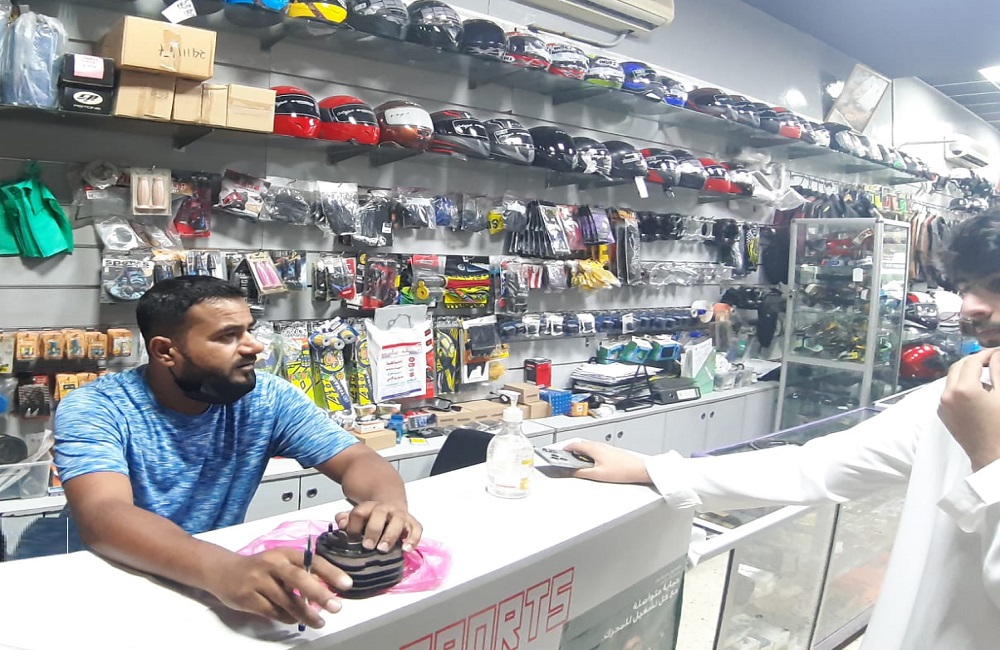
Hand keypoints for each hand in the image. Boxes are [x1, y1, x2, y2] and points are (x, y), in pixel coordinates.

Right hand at [208, 548, 351, 628]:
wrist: (223, 571)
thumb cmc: (260, 567)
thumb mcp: (280, 563)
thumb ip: (300, 573)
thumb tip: (326, 589)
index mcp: (284, 553)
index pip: (312, 560)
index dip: (330, 572)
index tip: (346, 584)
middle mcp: (272, 564)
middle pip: (299, 578)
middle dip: (319, 594)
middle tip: (336, 607)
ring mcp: (259, 580)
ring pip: (287, 600)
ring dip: (306, 614)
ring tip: (319, 622)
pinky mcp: (248, 597)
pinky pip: (273, 612)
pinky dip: (286, 618)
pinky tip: (294, 620)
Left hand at [335, 501, 422, 552]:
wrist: (391, 506)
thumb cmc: (371, 519)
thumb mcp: (357, 518)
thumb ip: (346, 520)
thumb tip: (342, 524)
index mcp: (369, 507)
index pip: (359, 512)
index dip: (354, 526)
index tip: (352, 540)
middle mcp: (385, 508)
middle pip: (379, 514)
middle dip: (373, 530)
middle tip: (367, 546)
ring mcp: (400, 515)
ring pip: (398, 520)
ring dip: (390, 535)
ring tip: (383, 549)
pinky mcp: (412, 523)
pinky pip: (416, 529)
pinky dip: (413, 539)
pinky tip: (406, 549)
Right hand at [564, 441, 651, 484]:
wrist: (638, 469)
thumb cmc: (622, 470)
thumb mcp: (597, 474)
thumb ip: (582, 472)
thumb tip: (571, 471)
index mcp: (594, 448)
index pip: (575, 445)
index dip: (566, 449)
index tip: (559, 453)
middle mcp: (599, 445)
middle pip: (582, 445)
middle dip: (573, 451)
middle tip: (567, 459)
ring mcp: (606, 447)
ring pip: (589, 447)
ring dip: (582, 452)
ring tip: (578, 462)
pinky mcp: (611, 451)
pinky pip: (596, 450)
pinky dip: (590, 454)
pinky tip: (592, 463)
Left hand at [938, 349, 999, 471]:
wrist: (991, 455)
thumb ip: (998, 371)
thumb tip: (996, 355)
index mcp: (964, 389)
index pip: (973, 361)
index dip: (986, 354)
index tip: (996, 352)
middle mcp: (948, 395)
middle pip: (958, 367)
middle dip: (973, 361)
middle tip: (990, 360)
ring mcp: (943, 405)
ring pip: (951, 379)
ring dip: (966, 373)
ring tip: (985, 375)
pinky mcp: (942, 413)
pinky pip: (949, 392)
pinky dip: (960, 386)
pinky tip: (977, 391)